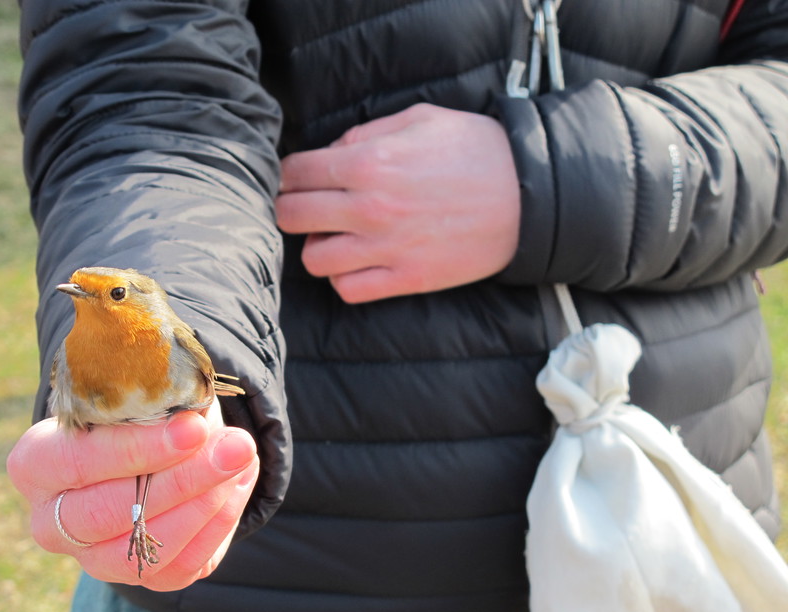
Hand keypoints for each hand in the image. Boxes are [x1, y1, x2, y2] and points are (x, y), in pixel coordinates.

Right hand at [6, 403, 258, 590]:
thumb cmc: (132, 408)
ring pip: (144, 548)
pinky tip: (240, 481)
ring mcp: (92, 557)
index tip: (194, 427)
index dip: (137, 449)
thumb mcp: (134, 390)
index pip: (77, 463)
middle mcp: (51, 520)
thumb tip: (198, 414)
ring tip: (243, 458)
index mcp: (34, 464)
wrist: (146, 445)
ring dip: (206, 504)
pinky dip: (218, 524)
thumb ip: (154, 399)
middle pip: (108, 512)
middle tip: (236, 447)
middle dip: (181, 480)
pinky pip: (180, 566)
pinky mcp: (138, 576)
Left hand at [275, 103, 520, 302]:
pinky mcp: (407, 279)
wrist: (528, 196)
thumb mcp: (420, 118)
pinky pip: (349, 290)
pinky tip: (356, 262)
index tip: (293, 177)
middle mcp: (370, 208)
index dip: (286, 173)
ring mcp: (387, 248)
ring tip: (333, 237)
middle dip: (290, 207)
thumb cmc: (476, 151)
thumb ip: (367, 132)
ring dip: (316, 247)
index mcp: (369, 163)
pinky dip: (344, 278)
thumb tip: (332, 153)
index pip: (296, 172)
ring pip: (314, 260)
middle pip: (293, 216)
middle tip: (303, 206)